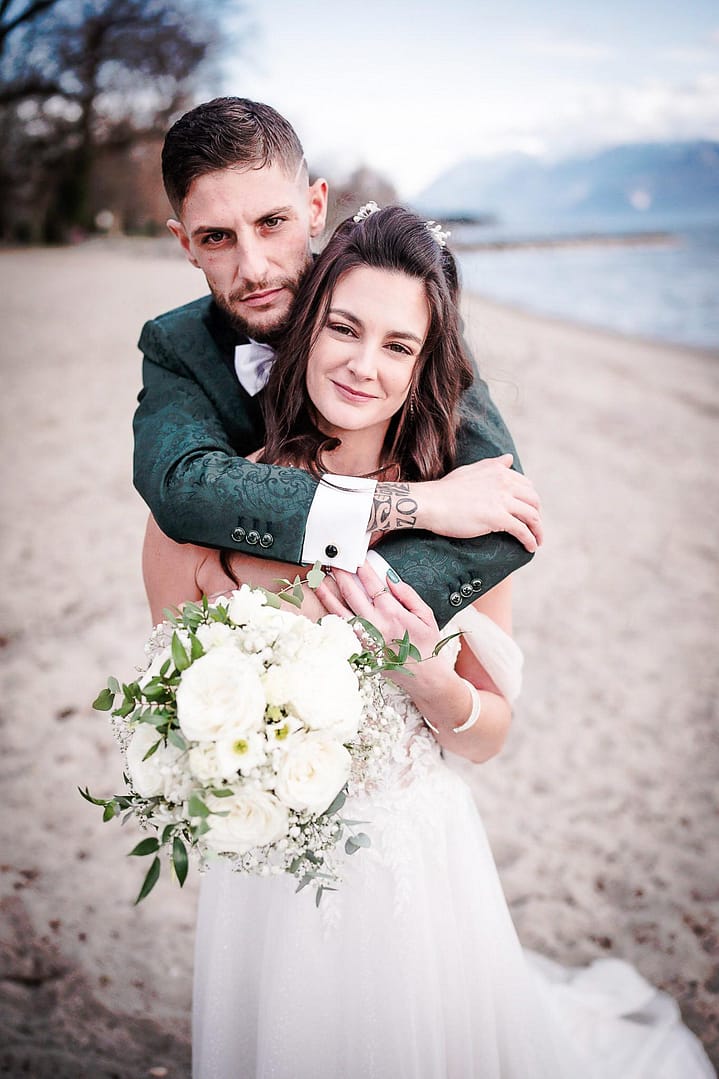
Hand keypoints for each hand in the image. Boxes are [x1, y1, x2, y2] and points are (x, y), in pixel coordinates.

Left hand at [316, 562, 450, 682]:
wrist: (423, 676)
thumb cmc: (426, 645)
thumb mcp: (425, 615)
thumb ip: (407, 594)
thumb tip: (390, 577)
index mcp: (392, 613)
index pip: (372, 583)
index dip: (362, 568)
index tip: (357, 558)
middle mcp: (374, 624)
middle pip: (351, 593)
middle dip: (341, 574)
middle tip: (334, 561)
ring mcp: (363, 637)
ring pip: (339, 610)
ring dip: (327, 593)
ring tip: (318, 579)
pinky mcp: (359, 648)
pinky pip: (341, 628)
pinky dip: (330, 615)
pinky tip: (324, 606)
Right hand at [415, 454, 541, 550]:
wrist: (432, 503)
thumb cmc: (446, 489)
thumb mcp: (472, 469)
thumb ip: (493, 464)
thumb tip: (508, 458)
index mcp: (499, 471)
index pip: (526, 485)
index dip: (531, 500)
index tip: (529, 511)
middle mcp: (504, 483)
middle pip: (534, 500)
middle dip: (537, 514)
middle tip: (535, 527)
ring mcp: (502, 501)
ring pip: (532, 516)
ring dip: (538, 530)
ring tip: (537, 541)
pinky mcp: (498, 518)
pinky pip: (522, 531)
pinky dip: (530, 540)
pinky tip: (530, 548)